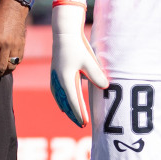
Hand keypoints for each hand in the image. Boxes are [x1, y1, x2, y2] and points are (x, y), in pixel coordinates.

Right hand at [50, 3, 107, 127]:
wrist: (64, 34)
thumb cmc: (77, 47)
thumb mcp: (90, 60)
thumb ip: (97, 75)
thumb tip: (105, 87)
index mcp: (66, 78)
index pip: (73, 101)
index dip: (79, 113)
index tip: (85, 122)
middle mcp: (58, 80)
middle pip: (65, 103)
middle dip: (73, 114)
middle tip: (82, 125)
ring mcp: (54, 78)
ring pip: (59, 99)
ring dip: (66, 109)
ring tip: (73, 117)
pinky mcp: (54, 74)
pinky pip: (57, 93)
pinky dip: (61, 101)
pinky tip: (64, 105)